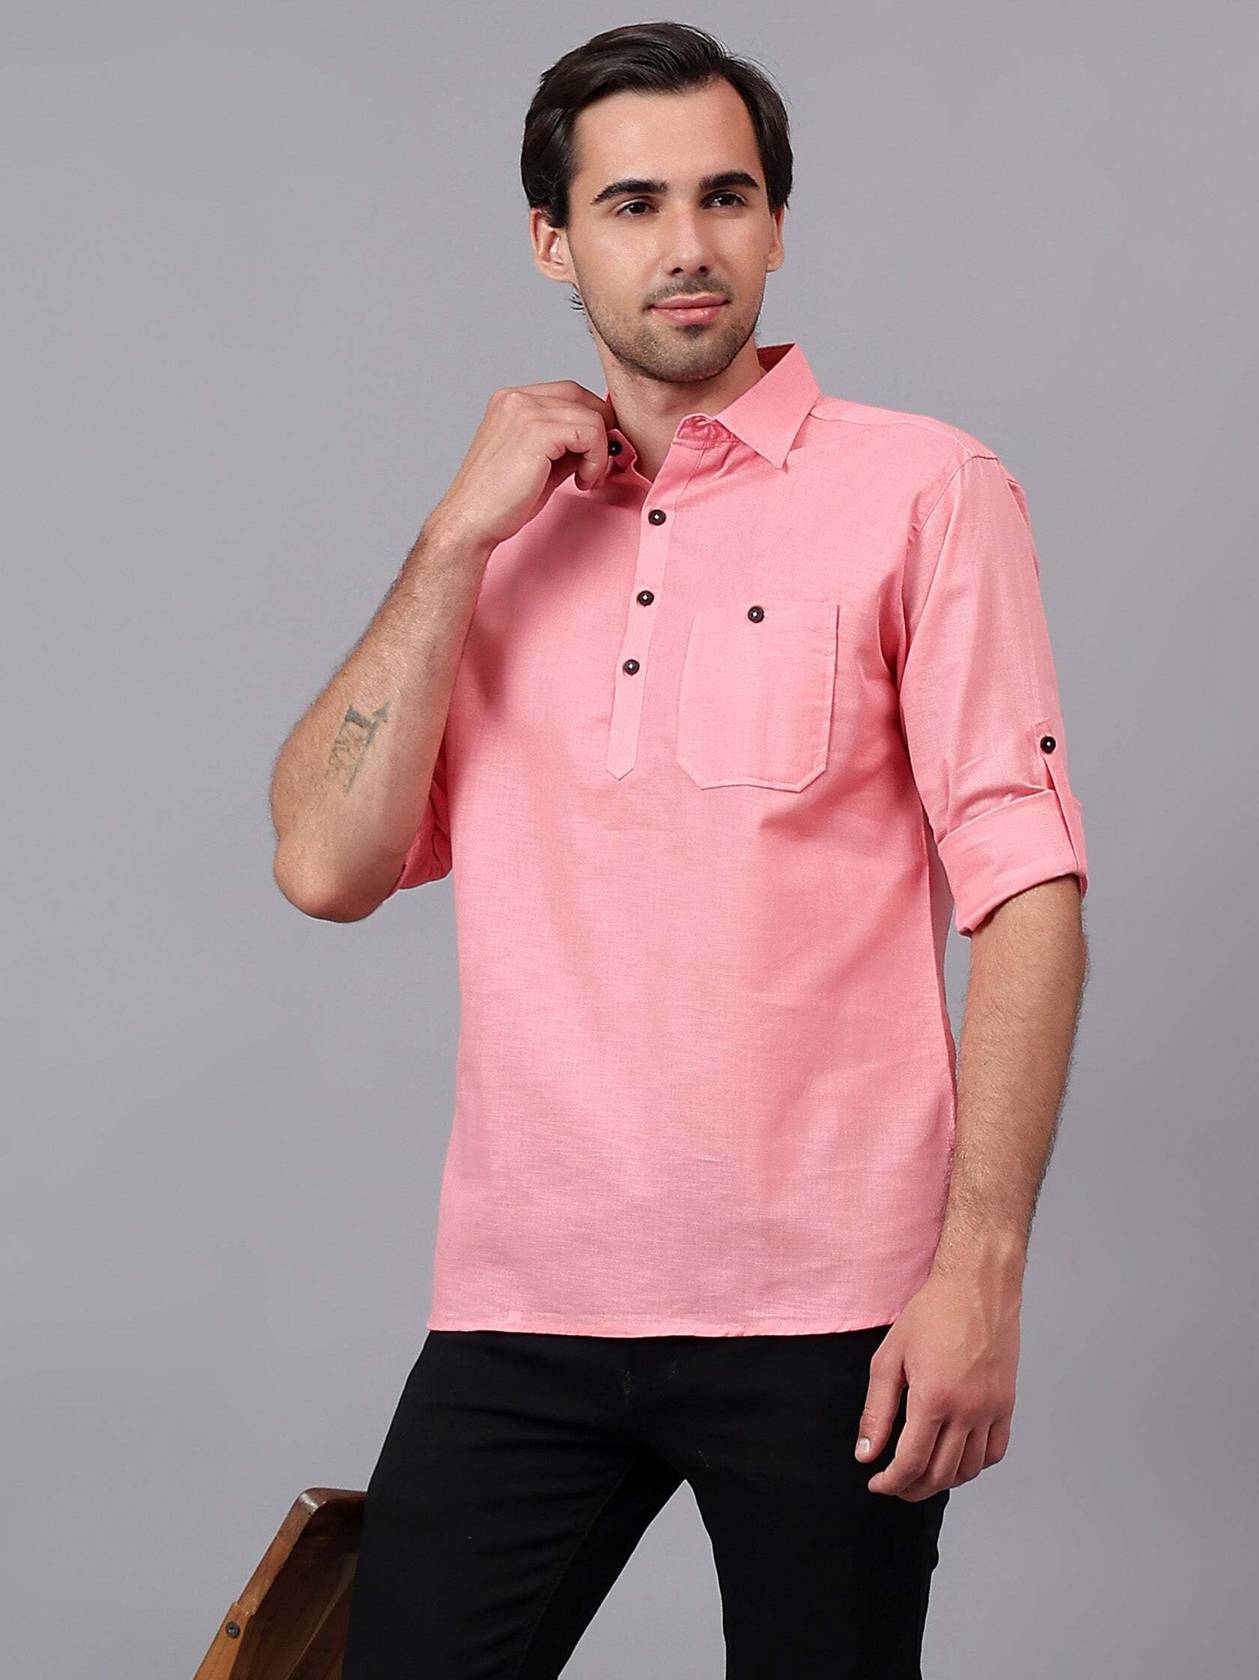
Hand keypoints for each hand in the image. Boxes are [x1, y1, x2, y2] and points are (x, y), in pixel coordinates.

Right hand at [428, 380, 617, 551]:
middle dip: (601, 432)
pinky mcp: (536, 430)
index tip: (594, 455)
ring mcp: (525, 410)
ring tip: (585, 479)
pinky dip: (596, 459)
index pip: (568, 393)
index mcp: (510, 402)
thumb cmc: (498, 501)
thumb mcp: (539, 463)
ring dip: (599, 451)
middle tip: (597, 467)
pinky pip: (590, 432)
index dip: (591, 421)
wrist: (470, 522)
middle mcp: (515, 398)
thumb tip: (602, 440)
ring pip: (591, 415)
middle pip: (582, 397)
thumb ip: (566, 444)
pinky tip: (581, 481)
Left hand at [854, 1268, 1019, 1500]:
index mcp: (934, 1398)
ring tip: (922, 1475)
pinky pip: (995, 1452)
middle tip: (895, 1485)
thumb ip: (877, 1411)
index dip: (891, 1482)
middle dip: (912, 1488)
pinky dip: (974, 1466)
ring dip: (943, 1482)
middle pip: (940, 1474)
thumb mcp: (889, 1357)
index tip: (877, 1484)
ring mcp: (991, 1409)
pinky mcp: (1007, 1404)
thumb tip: (866, 1453)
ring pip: (969, 1469)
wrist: (977, 1286)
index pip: (911, 1462)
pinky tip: (956, 1459)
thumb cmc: (931, 1314)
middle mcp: (967, 1410)